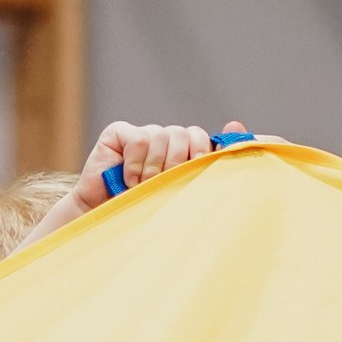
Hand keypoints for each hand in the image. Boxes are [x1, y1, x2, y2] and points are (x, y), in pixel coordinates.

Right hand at [66, 119, 226, 214]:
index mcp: (183, 151)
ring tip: (141, 187)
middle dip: (177, 165)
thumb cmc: (145, 209)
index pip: (204, 138)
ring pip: (163, 135)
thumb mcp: (181, 192)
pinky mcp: (119, 132)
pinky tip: (127, 178)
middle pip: (187, 134)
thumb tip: (236, 123)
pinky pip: (140, 138)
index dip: (205, 152)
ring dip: (153, 168)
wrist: (105, 218)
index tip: (199, 170)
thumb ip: (206, 164)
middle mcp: (165, 139)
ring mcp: (143, 133)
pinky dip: (135, 162)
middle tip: (163, 185)